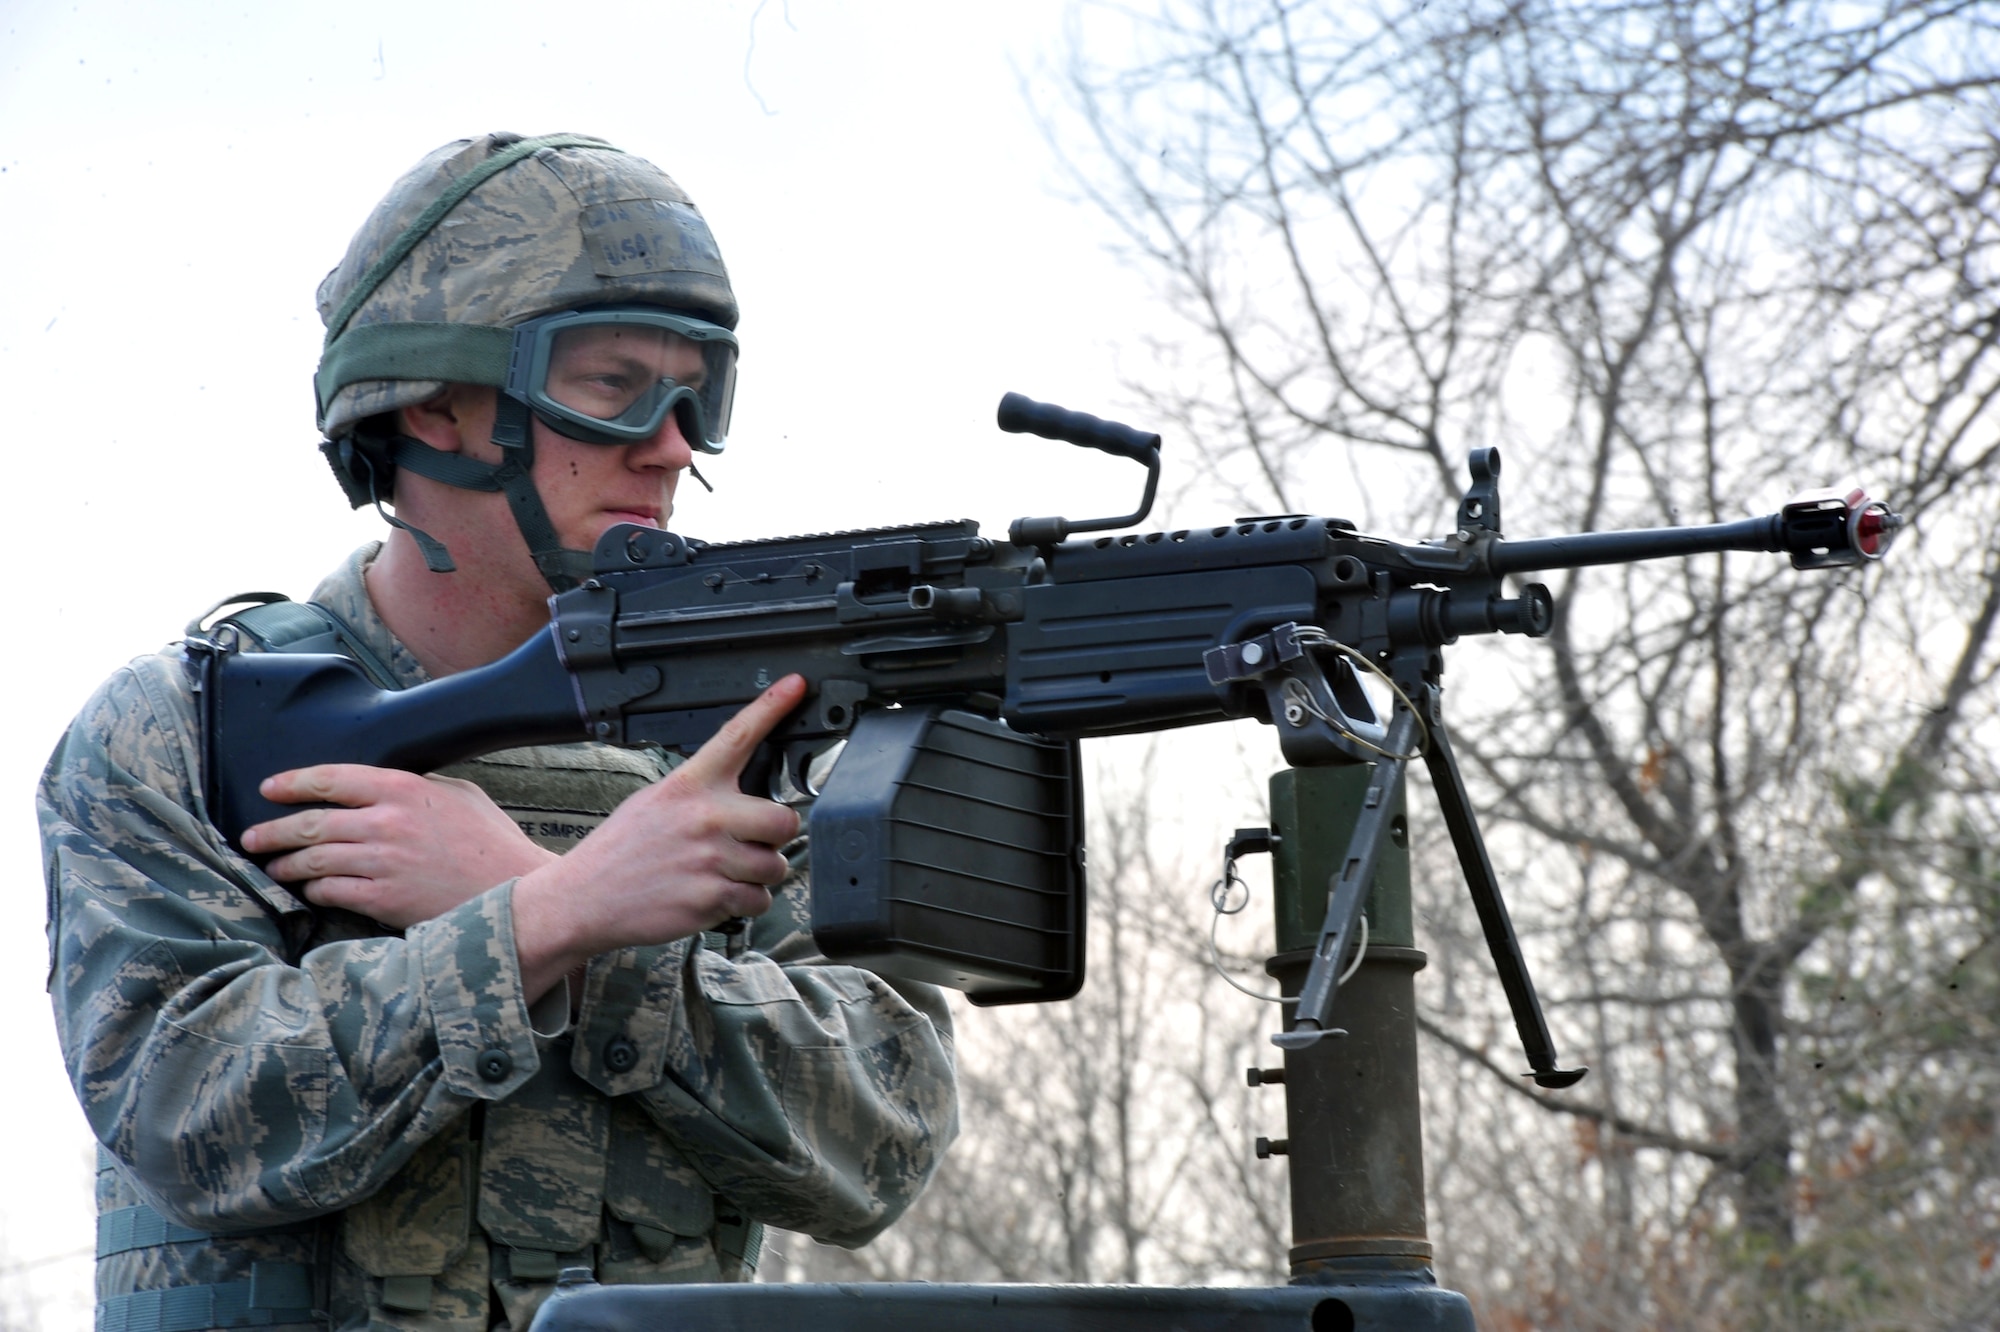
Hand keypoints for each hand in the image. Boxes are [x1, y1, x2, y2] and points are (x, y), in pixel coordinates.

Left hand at [242, 766, 557, 927]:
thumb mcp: (461, 796)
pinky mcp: (383, 899)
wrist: (518, 892)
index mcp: (405, 788)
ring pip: (313, 858)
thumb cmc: (494, 844)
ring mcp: (382, 862)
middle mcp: (387, 821)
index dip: (293, 783)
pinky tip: (310, 891)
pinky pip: (331, 891)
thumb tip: (386, 789)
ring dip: (287, 864)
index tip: (270, 789)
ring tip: (275, 868)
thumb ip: (419, 788)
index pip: (332, 778)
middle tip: (254, 838)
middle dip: (273, 830)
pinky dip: (314, 890)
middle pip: (311, 822)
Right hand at [511, 674, 806, 1001]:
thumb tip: (744, 793)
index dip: (771, 707)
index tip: (795, 686)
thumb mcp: (653, 801)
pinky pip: (759, 900)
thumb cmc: (621, 850)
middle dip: (775, 836)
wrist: (584, 897)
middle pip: (785, 820)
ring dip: (758, 875)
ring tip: (722, 872)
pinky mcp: (711, 897)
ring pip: (775, 866)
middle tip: (752, 842)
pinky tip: (716, 895)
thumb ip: (700, 792)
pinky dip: (745, 903)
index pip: (737, 736)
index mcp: (689, 785)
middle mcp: (705, 817)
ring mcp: (710, 858)